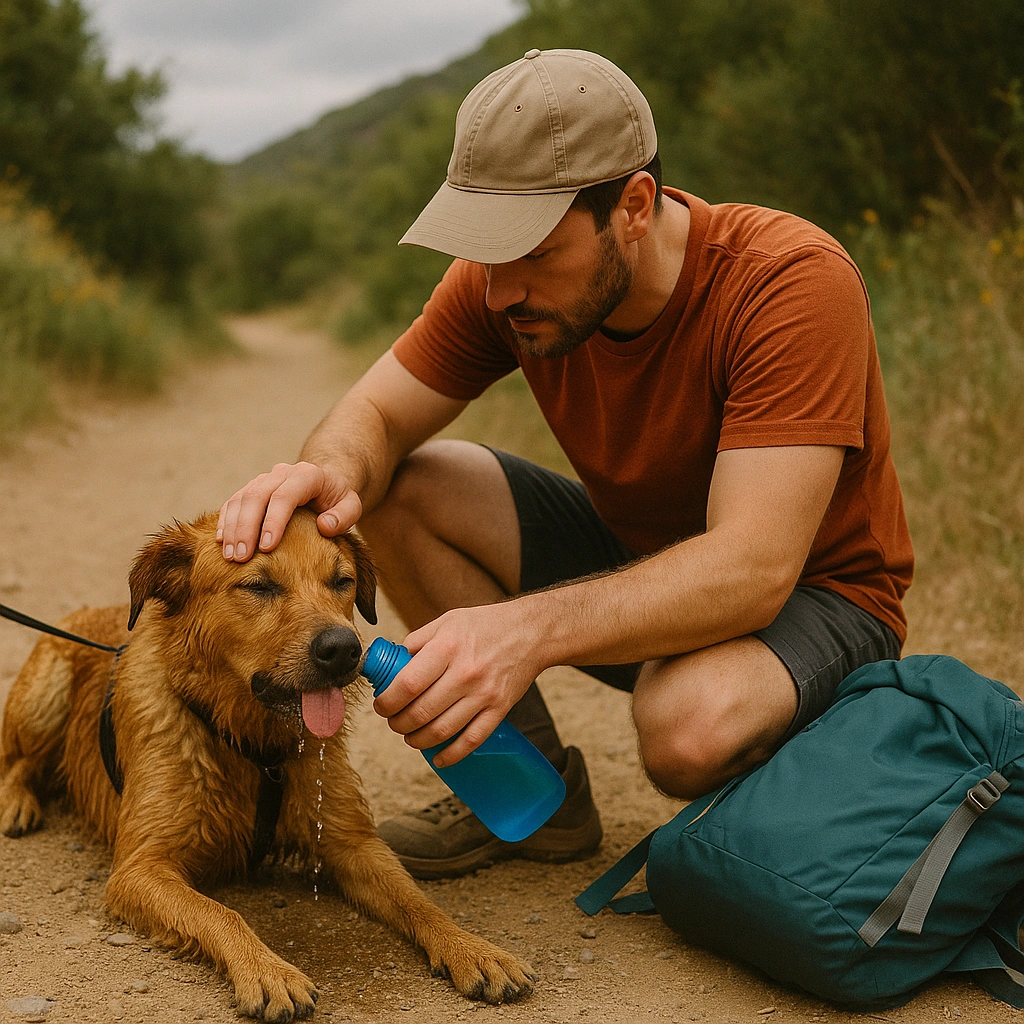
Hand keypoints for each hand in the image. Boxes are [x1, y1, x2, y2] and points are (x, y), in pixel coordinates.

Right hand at [217, 461, 361, 561]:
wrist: (325, 485)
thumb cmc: (338, 500)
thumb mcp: (352, 506)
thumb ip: (344, 516)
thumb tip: (324, 526)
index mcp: (306, 475)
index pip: (285, 496)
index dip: (273, 522)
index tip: (267, 549)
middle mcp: (281, 474)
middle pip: (257, 497)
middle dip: (246, 528)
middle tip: (242, 558)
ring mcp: (264, 480)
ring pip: (241, 499)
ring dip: (232, 528)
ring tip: (230, 556)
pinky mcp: (251, 490)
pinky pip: (233, 503)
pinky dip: (226, 522)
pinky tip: (221, 543)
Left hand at [373, 603, 541, 766]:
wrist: (531, 632)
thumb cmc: (485, 625)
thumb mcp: (446, 621)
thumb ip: (417, 641)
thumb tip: (391, 665)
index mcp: (447, 648)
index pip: (407, 684)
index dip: (388, 702)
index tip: (382, 705)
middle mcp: (465, 673)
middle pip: (420, 712)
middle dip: (398, 724)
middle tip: (394, 721)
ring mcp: (484, 694)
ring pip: (442, 731)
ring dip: (418, 740)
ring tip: (410, 736)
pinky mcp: (500, 709)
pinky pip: (472, 741)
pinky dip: (451, 755)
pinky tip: (438, 757)